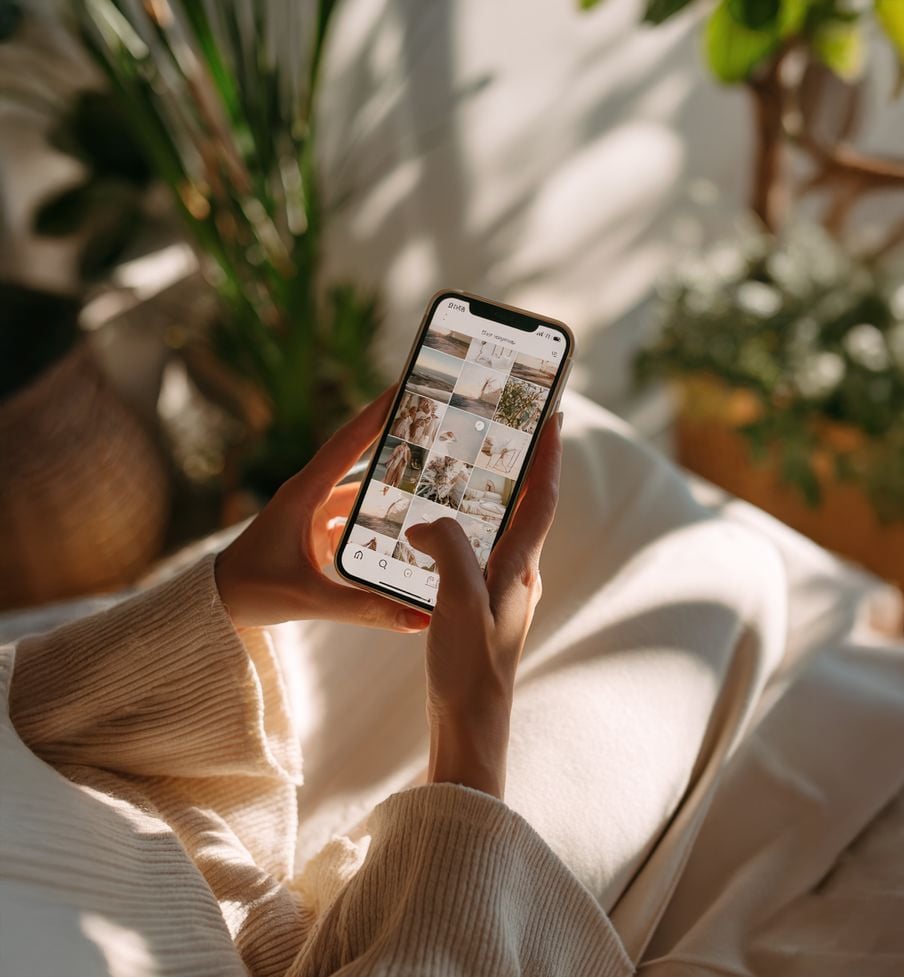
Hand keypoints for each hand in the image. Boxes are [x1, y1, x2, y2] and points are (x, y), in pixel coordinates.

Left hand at [215, 386, 430, 632]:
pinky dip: (377, 521)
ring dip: (389, 487)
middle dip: (392, 440)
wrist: (216, 605)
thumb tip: (418, 620)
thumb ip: (365, 608)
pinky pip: (354, 519)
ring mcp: (312, 513)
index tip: (402, 386)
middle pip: (357, 459)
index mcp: (302, 494)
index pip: (345, 445)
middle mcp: (309, 495)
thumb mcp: (310, 600)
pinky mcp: (315, 532)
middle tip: (430, 423)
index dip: (374, 414)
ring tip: (431, 477)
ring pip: (359, 493)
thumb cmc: (252, 591)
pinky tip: (405, 529)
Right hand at [404, 412, 562, 799]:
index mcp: (520, 568)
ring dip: (494, 497)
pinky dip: (467, 530)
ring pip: (502, 531)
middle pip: (527, 508)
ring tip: (469, 470)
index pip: (541, 498)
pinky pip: (479, 554)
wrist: (470, 725)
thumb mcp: (457, 600)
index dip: (549, 455)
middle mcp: (519, 575)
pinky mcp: (483, 608)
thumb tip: (426, 523)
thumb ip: (447, 549)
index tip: (555, 416)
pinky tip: (439, 534)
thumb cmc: (470, 667)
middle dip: (522, 467)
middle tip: (505, 432)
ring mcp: (503, 593)